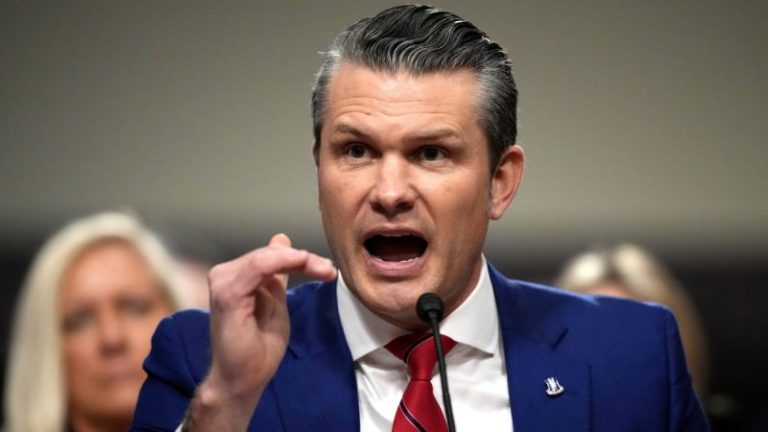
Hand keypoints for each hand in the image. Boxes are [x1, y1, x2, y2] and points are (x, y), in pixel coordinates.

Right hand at [186, 234, 335, 430]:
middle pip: (269, 254)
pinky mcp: (227, 294)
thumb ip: (277, 276)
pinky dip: (284, 262)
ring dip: (299, 260)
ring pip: (266, 257)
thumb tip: (281, 239)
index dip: (298, 257)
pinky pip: (258, 267)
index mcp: (235, 278)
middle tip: (329, 270)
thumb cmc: (257, 349)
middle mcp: (225, 275)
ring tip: (324, 270)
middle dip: (303, 258)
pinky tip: (305, 264)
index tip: (326, 268)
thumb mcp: (275, 304)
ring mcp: (223, 283)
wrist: (243, 381)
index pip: (269, 256)